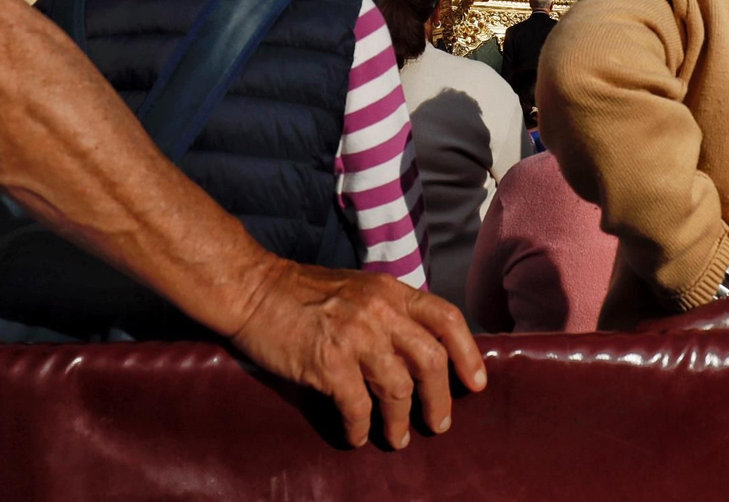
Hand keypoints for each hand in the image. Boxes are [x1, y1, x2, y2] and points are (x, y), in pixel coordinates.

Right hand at [229, 260, 486, 448]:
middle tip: (437, 424)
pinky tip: (355, 435)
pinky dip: (359, 428)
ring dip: (400, 422)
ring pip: (399, 389)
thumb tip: (419, 352)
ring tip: (396, 438)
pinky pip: (358, 407)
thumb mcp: (359, 289)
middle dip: (440, 399)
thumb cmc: (302, 293)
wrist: (252, 290)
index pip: (446, 319)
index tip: (475, 383)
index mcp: (391, 291)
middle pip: (431, 361)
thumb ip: (389, 312)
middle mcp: (380, 311)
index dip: (468, 354)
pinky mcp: (328, 362)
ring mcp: (355, 336)